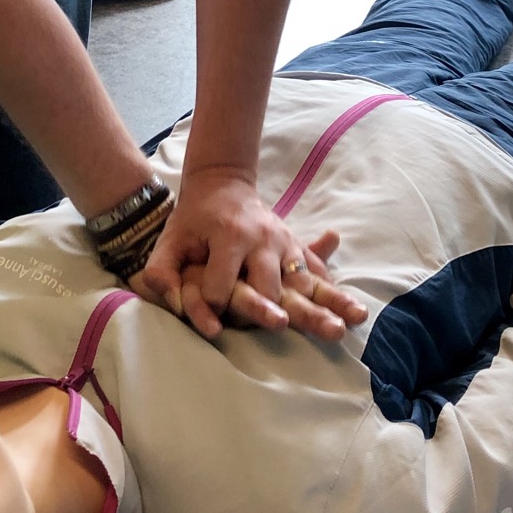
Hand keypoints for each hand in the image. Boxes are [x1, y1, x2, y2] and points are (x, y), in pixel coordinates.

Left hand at [134, 169, 363, 341]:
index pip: (223, 283)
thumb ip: (161, 267)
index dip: (214, 305)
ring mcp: (284, 243)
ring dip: (324, 305)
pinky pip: (318, 271)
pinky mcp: (296, 247)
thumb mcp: (170, 238)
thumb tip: (160, 293)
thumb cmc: (192, 218)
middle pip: (270, 285)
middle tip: (282, 329)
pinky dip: (333, 291)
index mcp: (230, 237)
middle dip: (273, 310)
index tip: (213, 321)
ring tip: (343, 327)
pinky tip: (353, 312)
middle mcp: (263, 240)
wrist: (222, 184)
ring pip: (304, 280)